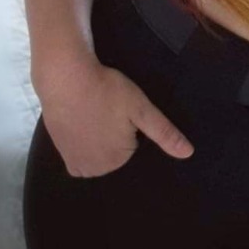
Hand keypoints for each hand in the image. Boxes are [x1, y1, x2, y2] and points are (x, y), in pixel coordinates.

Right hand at [39, 58, 193, 177]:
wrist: (66, 78)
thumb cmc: (107, 91)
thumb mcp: (141, 109)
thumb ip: (164, 133)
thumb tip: (188, 153)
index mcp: (118, 160)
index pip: (133, 145)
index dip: (128, 125)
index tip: (120, 110)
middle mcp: (96, 169)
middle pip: (115, 151)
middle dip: (114, 133)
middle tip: (107, 108)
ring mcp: (76, 162)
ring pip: (97, 152)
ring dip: (97, 137)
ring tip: (94, 112)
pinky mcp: (61, 154)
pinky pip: (79, 153)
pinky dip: (82, 142)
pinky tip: (82, 122)